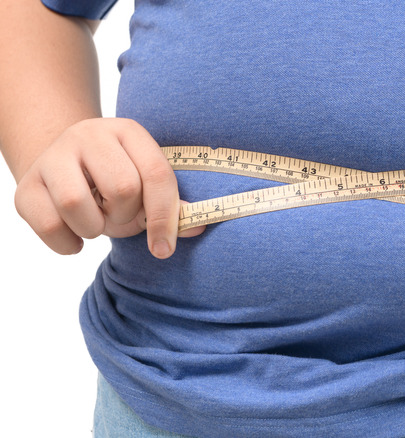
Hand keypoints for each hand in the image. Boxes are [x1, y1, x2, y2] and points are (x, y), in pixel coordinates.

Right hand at [14, 118, 203, 258]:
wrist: (63, 167)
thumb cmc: (114, 181)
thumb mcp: (147, 188)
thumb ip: (174, 207)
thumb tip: (201, 225)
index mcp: (129, 132)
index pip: (157, 175)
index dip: (164, 218)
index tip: (163, 249)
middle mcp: (89, 135)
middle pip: (121, 188)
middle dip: (125, 216)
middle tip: (117, 214)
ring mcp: (53, 156)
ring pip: (75, 203)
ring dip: (93, 228)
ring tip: (95, 221)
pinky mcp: (25, 185)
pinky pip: (48, 224)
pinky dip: (67, 243)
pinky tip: (75, 235)